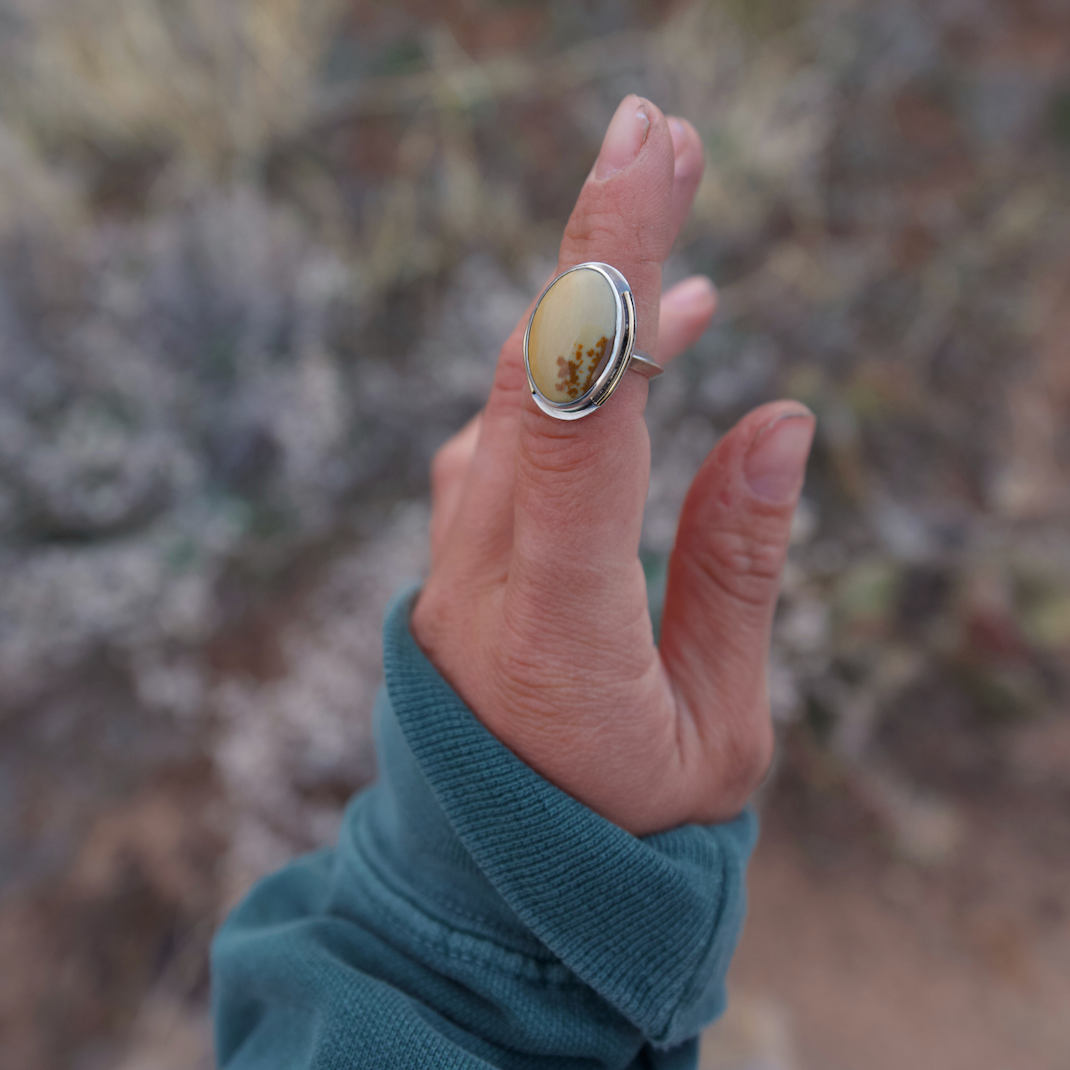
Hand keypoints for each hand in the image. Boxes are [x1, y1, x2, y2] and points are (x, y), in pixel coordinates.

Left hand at [412, 95, 814, 835]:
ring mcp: (459, 553)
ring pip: (518, 389)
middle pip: (533, 369)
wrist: (485, 881)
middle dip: (597, 242)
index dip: (610, 284)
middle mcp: (484, 567)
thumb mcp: (712, 727)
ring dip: (592, 297)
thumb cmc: (616, 827)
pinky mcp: (464, 546)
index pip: (575, 416)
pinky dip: (577, 368)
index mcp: (553, 623)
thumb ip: (737, 569)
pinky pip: (515, 429)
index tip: (655, 167)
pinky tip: (650, 335)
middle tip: (662, 133)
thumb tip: (781, 417)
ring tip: (672, 215)